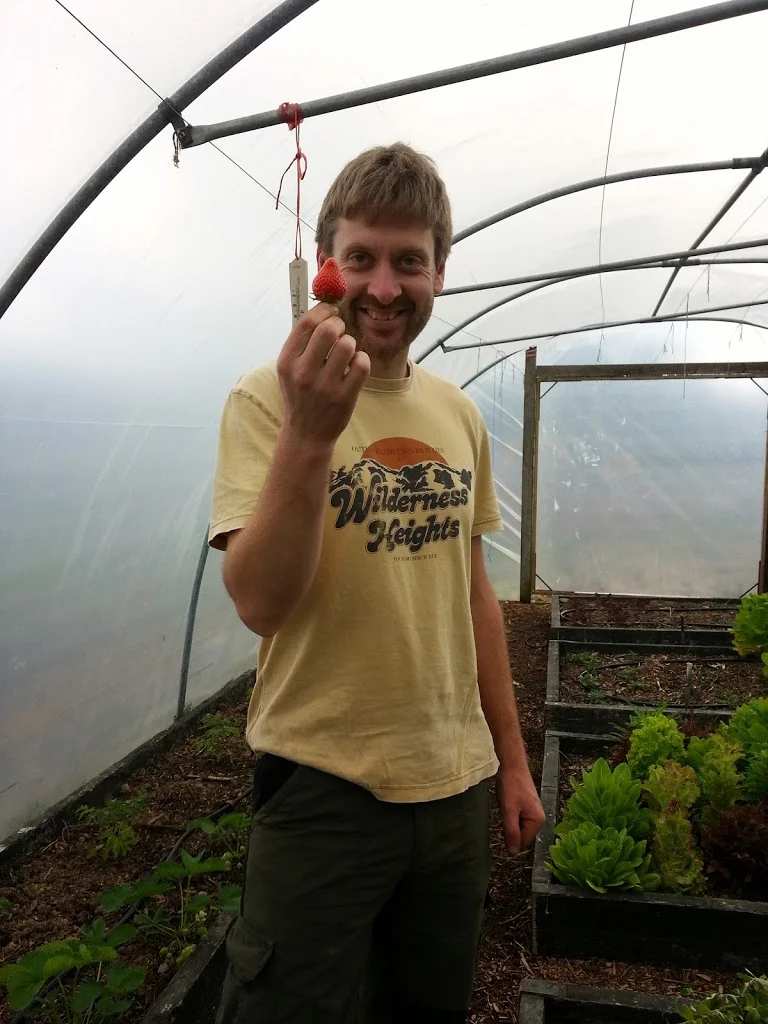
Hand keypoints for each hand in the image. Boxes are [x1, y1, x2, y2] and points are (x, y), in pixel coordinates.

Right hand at [276, 303, 370, 446]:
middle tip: (340, 333)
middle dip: (339, 325)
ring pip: (348, 345)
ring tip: (346, 354)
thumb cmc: (301, 394)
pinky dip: (362, 361)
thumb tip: (325, 306)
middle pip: (329, 330)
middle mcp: (303, 373)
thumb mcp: (290, 368)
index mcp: (287, 361)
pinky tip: (354, 367)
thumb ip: (303, 341)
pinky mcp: (345, 397)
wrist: (306, 434)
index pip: (307, 323)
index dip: (324, 310)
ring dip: (351, 344)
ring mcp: (325, 387)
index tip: (331, 311)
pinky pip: (362, 364)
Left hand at [495, 766, 545, 854]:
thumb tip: (513, 852)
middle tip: (504, 813)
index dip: (510, 838)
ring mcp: (533, 812)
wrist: (512, 765)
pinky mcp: (527, 806)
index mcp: (538, 821)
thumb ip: (512, 832)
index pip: (523, 842)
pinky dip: (509, 815)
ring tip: (505, 807)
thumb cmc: (511, 786)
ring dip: (508, 821)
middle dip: (509, 829)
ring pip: (518, 827)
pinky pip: (517, 818)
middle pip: (521, 835)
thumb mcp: (509, 811)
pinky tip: (506, 804)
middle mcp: (539, 818)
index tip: (501, 828)